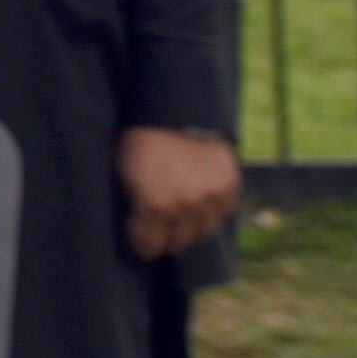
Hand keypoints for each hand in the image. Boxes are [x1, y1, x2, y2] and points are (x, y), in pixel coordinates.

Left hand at [119, 128, 238, 260]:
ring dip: (190, 229)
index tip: (140, 241)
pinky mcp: (231, 187)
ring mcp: (212, 198)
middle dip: (165, 239)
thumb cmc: (141, 143)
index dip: (141, 245)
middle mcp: (187, 208)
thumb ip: (135, 207)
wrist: (176, 111)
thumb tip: (140, 229)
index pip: (149, 247)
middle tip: (159, 231)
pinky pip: (223, 214)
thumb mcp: (125, 176)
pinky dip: (211, 213)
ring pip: (202, 233)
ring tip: (180, 220)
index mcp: (155, 206)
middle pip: (177, 243)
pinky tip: (200, 205)